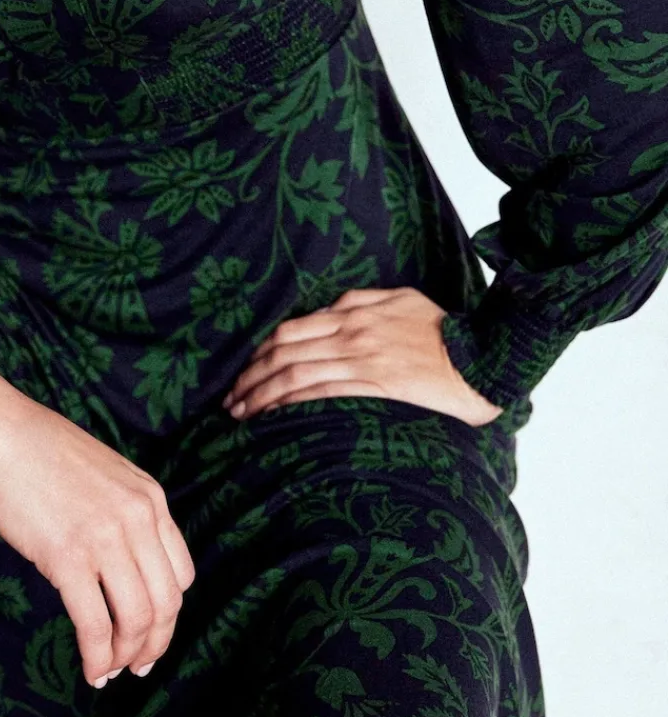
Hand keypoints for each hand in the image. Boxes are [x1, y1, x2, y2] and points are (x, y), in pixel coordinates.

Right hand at [0, 368, 195, 688]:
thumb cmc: (36, 448)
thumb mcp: (103, 472)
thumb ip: (122, 509)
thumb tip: (121, 559)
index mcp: (150, 497)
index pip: (180, 573)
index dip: (168, 613)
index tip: (149, 632)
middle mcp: (138, 518)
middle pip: (166, 602)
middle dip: (154, 643)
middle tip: (135, 665)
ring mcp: (105, 538)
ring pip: (137, 618)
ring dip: (126, 655)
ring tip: (109, 671)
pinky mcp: (67, 557)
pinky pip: (95, 624)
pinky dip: (97, 656)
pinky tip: (90, 670)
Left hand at [222, 287, 504, 428]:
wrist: (486, 354)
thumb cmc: (446, 330)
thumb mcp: (402, 300)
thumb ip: (362, 303)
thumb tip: (330, 311)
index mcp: (353, 310)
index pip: (291, 329)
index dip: (260, 352)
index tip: (244, 372)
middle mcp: (352, 330)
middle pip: (285, 350)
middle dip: (251, 376)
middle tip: (230, 399)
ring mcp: (363, 357)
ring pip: (297, 373)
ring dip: (262, 394)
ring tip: (241, 413)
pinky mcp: (378, 384)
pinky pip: (323, 393)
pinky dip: (292, 403)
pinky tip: (274, 416)